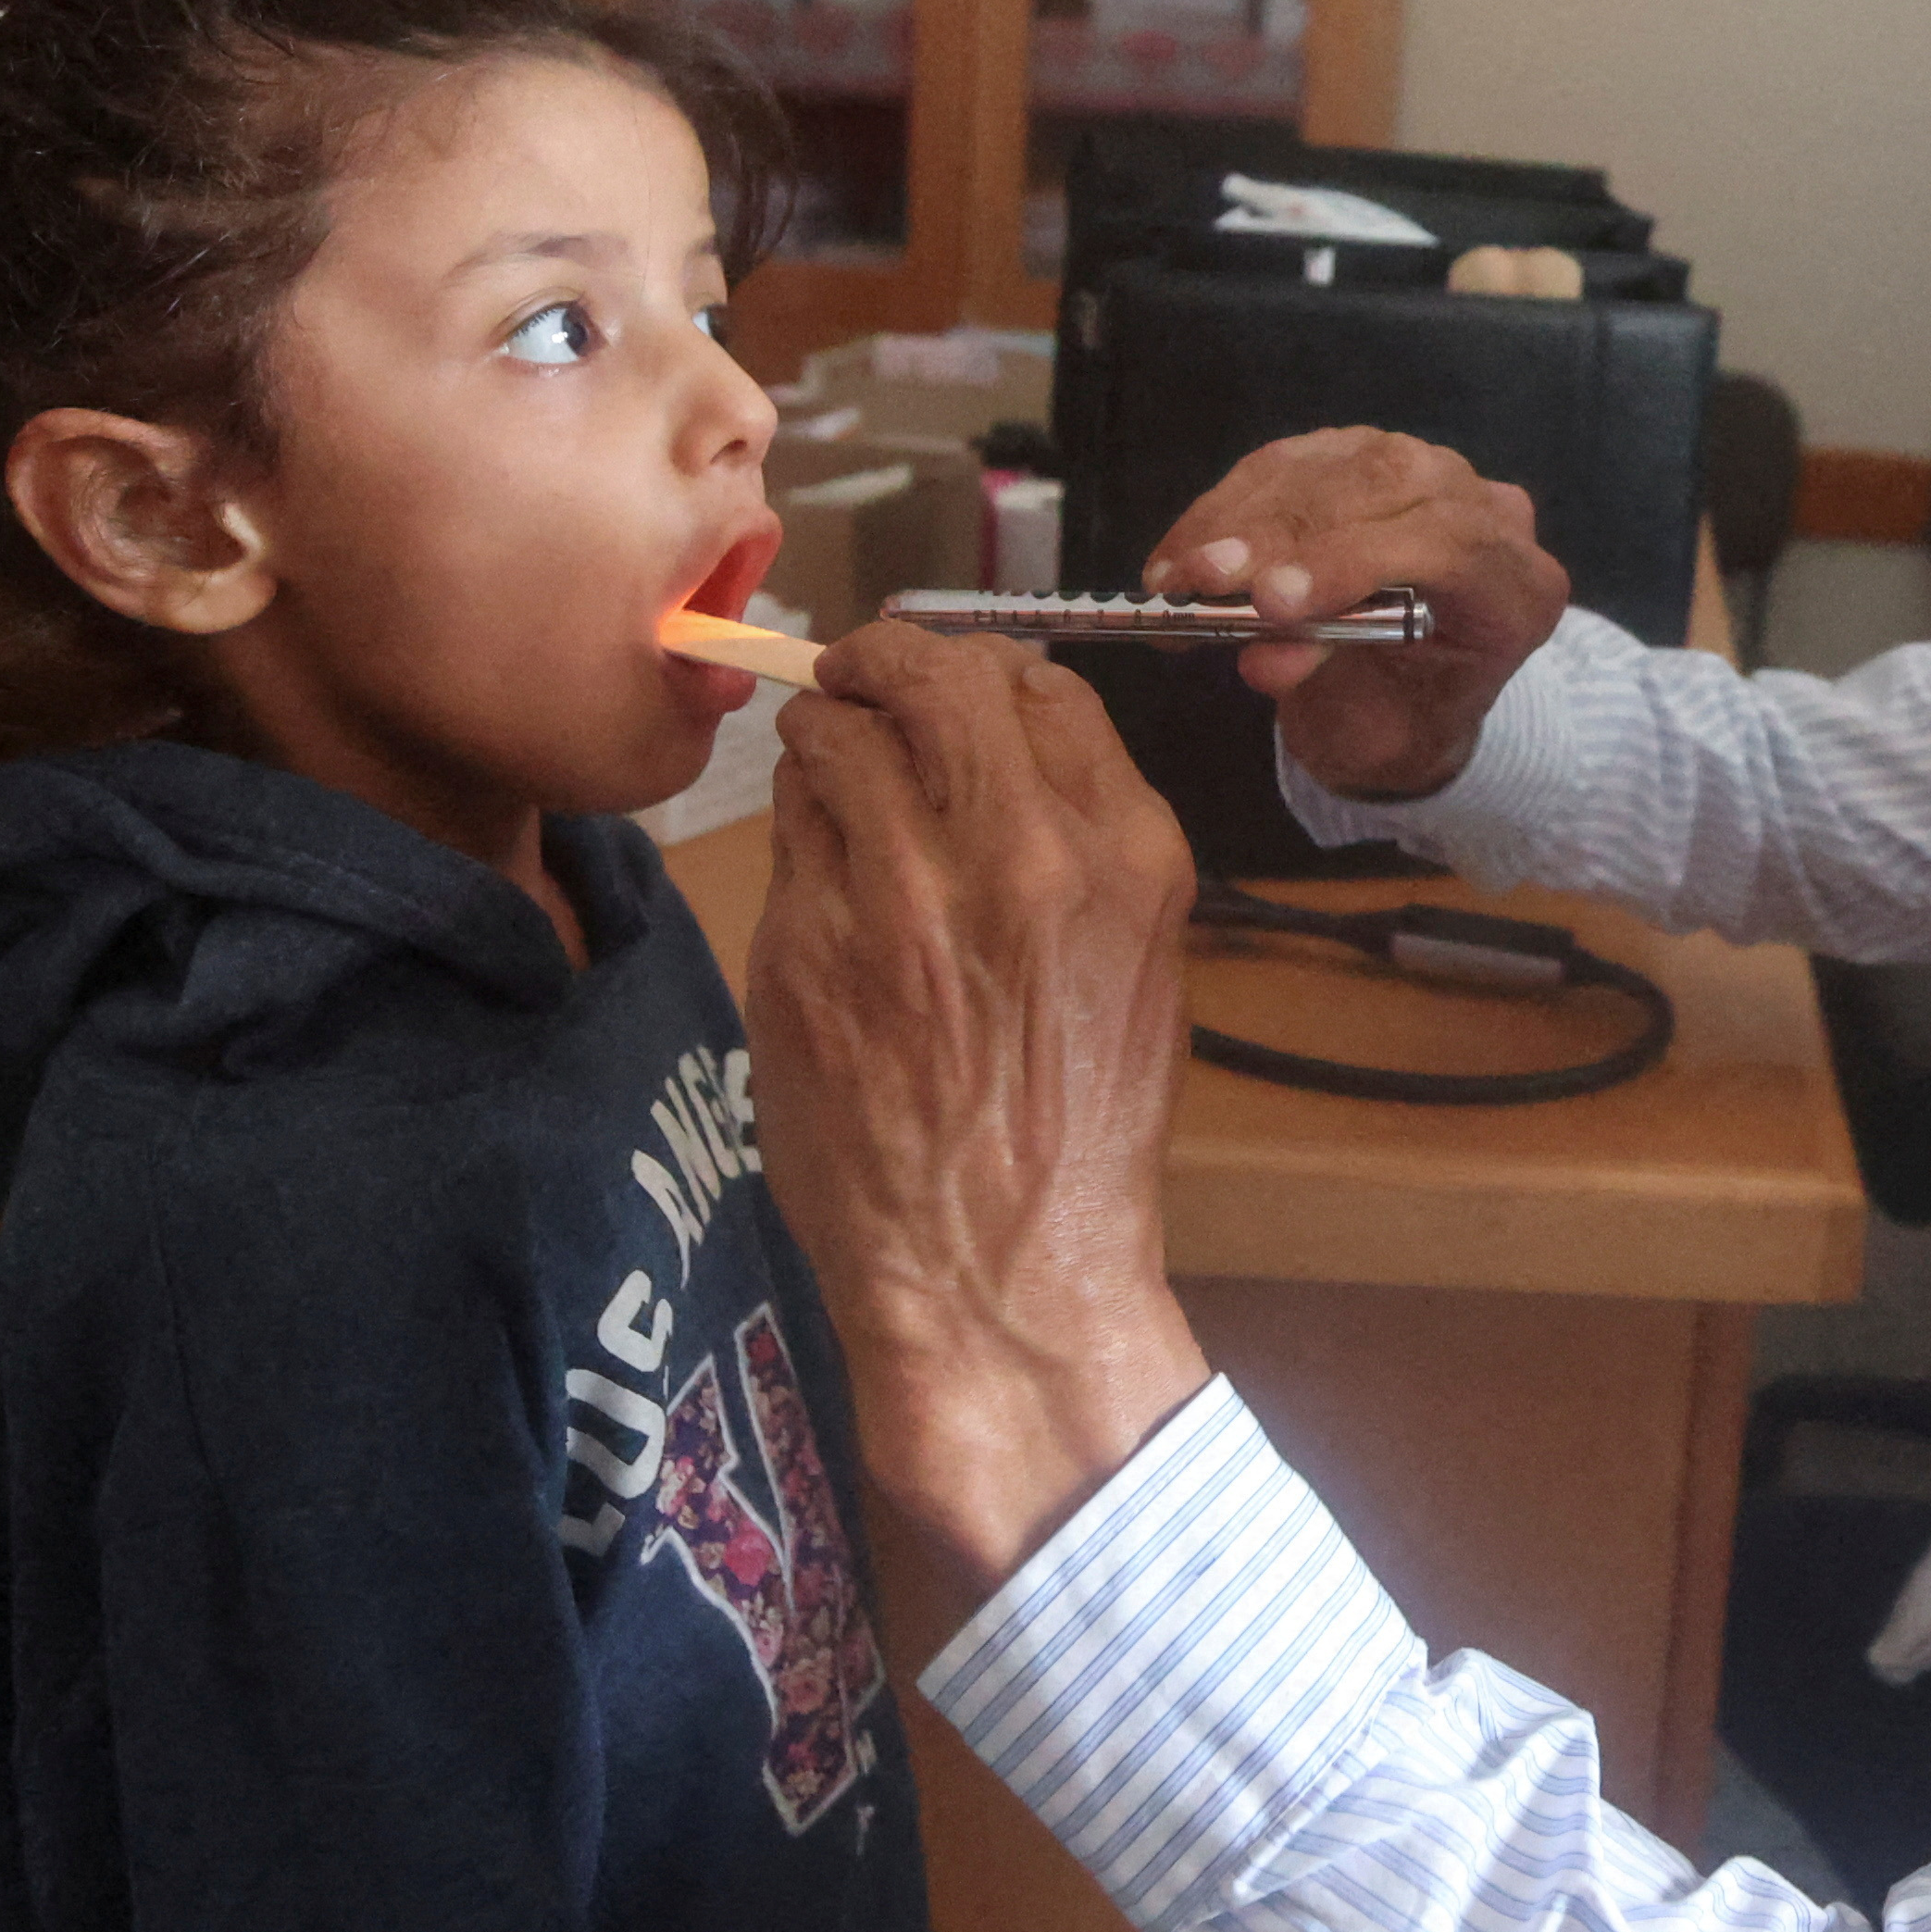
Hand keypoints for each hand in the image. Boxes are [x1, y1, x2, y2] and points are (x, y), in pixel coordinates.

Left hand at [751, 628, 1207, 1614]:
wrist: (999, 1270)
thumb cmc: (1077, 1130)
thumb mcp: (1137, 967)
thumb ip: (1084, 843)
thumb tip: (1009, 741)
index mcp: (1126, 856)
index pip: (1043, 688)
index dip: (984, 671)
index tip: (951, 687)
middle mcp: (1022, 855)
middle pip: (939, 677)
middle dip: (889, 661)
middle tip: (859, 677)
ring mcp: (905, 895)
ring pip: (842, 733)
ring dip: (827, 731)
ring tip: (827, 761)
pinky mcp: (809, 940)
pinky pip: (794, 822)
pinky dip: (798, 816)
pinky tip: (815, 854)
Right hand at [1138, 428, 1572, 801]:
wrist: (1398, 701)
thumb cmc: (1395, 722)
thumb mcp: (1373, 729)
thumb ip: (1329, 683)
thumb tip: (1262, 657)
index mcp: (1520, 589)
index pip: (1449, 543)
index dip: (1354, 561)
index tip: (1272, 603)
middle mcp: (1487, 511)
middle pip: (1388, 484)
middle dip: (1282, 533)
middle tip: (1200, 581)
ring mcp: (1426, 471)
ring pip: (1332, 464)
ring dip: (1238, 520)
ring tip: (1172, 577)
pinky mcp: (1362, 454)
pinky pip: (1290, 462)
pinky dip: (1225, 509)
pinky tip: (1179, 554)